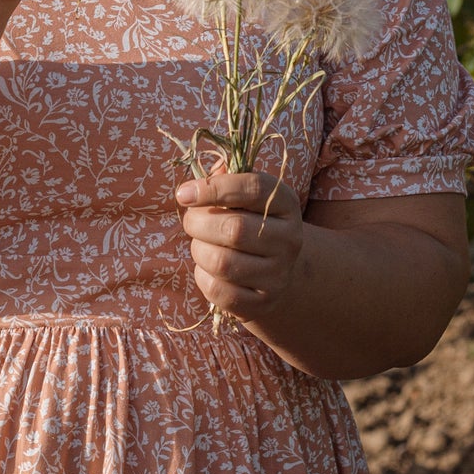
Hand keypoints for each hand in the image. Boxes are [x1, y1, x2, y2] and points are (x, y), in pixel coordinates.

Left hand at [174, 170, 303, 342]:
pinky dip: (202, 276)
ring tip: (201, 244)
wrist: (275, 271)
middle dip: (198, 223)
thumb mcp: (244, 196)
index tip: (183, 193)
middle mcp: (289, 239)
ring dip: (199, 250)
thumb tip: (210, 170)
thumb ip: (225, 178)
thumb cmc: (250, 222)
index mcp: (286, 204)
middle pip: (234, 229)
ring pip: (222, 262)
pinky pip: (218, 290)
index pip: (253, 188)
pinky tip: (208, 268)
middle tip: (191, 221)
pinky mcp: (262, 303)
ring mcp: (278, 274)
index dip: (213, 188)